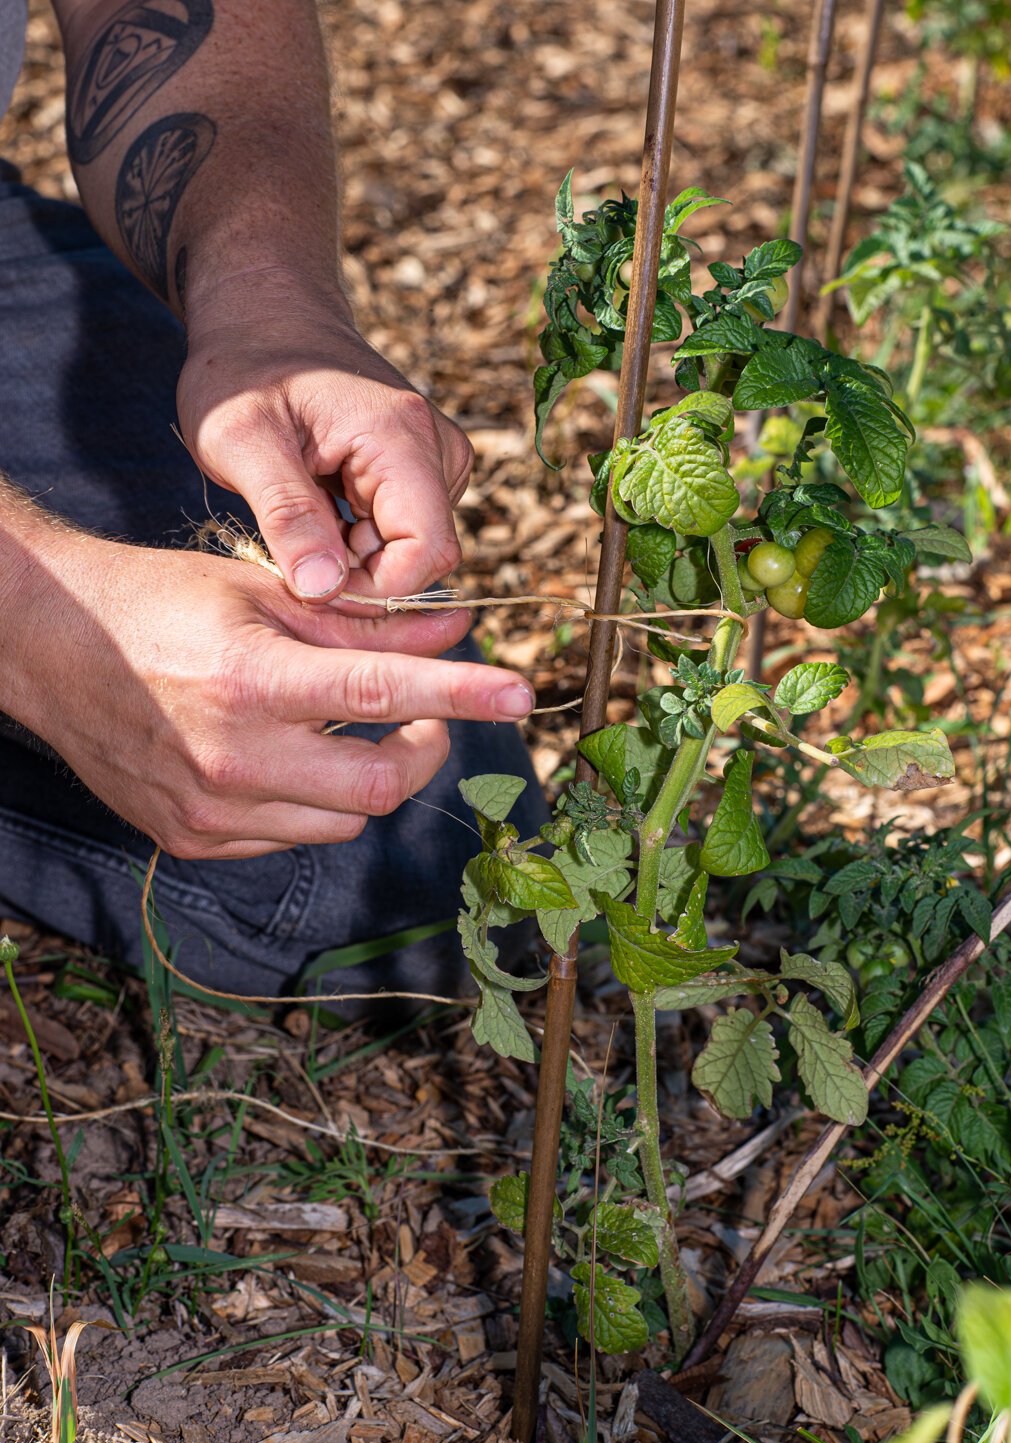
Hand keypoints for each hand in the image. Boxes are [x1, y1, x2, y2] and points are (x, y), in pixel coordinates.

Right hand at [13, 535, 532, 858]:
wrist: (48, 646)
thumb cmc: (159, 602)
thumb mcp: (262, 593)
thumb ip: (363, 623)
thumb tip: (458, 627)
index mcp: (252, 677)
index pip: (383, 694)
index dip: (462, 696)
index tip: (522, 693)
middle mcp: (233, 756)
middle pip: (379, 788)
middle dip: (422, 752)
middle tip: (422, 720)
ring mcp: (211, 809)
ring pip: (342, 822)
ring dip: (364, 780)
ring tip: (337, 732)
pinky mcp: (192, 839)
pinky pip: (289, 837)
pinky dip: (308, 803)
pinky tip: (284, 760)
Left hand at [177, 279, 472, 605]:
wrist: (261, 318)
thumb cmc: (242, 369)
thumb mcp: (238, 439)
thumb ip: (286, 514)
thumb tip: (325, 588)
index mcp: (401, 436)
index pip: (428, 551)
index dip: (375, 589)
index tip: (312, 581)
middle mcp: (438, 447)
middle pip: (426, 556)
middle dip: (363, 575)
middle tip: (292, 548)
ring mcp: (438, 458)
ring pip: (416, 550)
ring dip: (358, 559)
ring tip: (301, 518)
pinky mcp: (426, 469)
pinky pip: (406, 534)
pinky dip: (361, 542)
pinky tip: (320, 510)